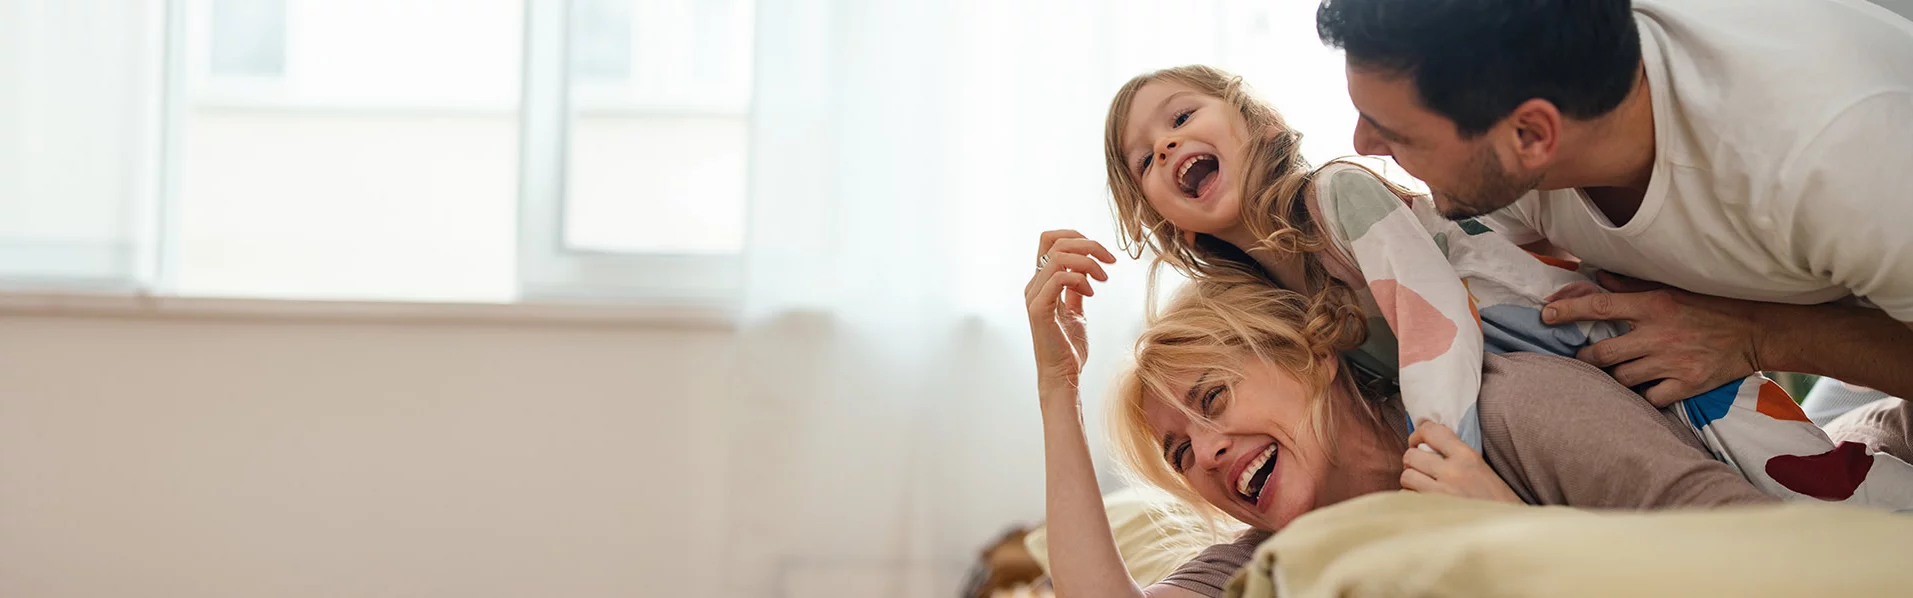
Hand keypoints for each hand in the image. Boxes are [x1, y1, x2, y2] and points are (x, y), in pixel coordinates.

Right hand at [1024, 230, 1116, 393]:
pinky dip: (1080, 280)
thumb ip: (1076, 290)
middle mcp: (1034, 285)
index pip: (1050, 240)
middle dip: (1088, 245)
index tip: (1101, 252)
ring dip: (1087, 262)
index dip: (1076, 236)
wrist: (1063, 375)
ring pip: (1057, 256)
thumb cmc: (1069, 348)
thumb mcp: (1076, 312)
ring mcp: (1034, 296)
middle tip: (1110, 261)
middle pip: (1055, 242)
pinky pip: (1058, 278)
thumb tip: (1086, 272)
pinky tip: (1091, 293)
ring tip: (1103, 278)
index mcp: (1041, 282)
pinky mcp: (1039, 309)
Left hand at [1401, 421, 1520, 503]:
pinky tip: (1426, 502)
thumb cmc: (1496, 499)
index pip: (1431, 431)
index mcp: (1467, 456)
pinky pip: (1408, 498)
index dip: (1418, 434)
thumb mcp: (1480, 467)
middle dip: (1413, 461)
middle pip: (1410, 455)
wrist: (1508, 528)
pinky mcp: (1434, 512)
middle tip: (1422, 469)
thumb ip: (1454, 453)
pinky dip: (1412, 499)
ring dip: (1411, 481)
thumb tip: (1422, 439)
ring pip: (1406, 476)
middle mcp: (1452, 472)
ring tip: (1424, 486)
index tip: (1417, 442)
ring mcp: (1441, 493)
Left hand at [1542, 271, 1764, 406]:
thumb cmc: (1709, 306)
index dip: (1568, 310)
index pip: (1599, 307)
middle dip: (1586, 357)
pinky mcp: (1687, 385)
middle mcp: (1657, 335)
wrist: (1756, 330)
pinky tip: (1645, 388)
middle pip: (1601, 353)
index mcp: (1652, 306)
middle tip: (1585, 356)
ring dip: (1614, 376)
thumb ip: (1631, 287)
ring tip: (1620, 370)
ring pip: (1621, 378)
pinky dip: (1643, 396)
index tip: (1545, 313)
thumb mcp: (1671, 288)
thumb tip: (1597, 277)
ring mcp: (1671, 363)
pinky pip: (1649, 398)